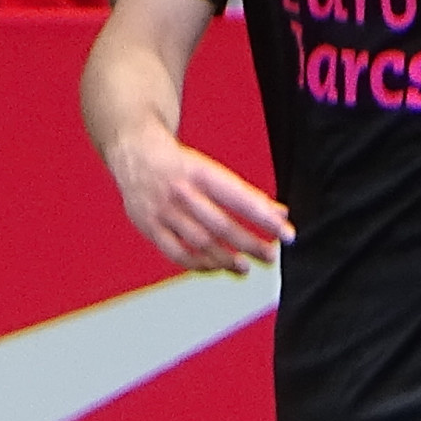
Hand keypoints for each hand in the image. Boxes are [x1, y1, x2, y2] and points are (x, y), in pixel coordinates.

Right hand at [109, 127, 291, 274]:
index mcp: (200, 172)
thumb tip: (280, 213)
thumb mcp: (212, 170)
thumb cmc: (182, 165)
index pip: (239, 199)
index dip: (264, 218)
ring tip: (247, 267)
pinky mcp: (149, 227)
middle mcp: (181, 192)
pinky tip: (217, 268)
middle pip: (221, 225)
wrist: (134, 153)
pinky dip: (199, 265)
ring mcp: (163, 211)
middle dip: (250, 243)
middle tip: (271, 255)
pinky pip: (176, 253)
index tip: (286, 233)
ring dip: (226, 259)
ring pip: (200, 242)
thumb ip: (245, 194)